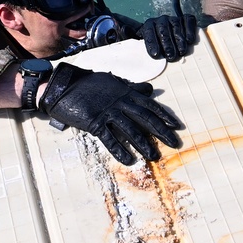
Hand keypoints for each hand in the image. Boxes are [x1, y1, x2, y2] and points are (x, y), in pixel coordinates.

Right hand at [39, 63, 182, 164]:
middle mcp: (121, 103)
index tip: (176, 125)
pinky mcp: (95, 123)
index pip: (150, 105)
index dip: (164, 115)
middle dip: (161, 132)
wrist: (65, 86)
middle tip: (174, 143)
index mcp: (127, 93)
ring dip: (144, 144)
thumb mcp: (115, 82)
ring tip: (154, 156)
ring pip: (131, 130)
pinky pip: (110, 139)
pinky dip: (120, 150)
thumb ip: (132, 88)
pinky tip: (130, 160)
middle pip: (146, 118)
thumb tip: (150, 90)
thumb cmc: (90, 84)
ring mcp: (108, 113)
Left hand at [136, 14, 197, 60]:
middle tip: (170, 57)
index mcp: (148, 25)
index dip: (152, 43)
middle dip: (167, 44)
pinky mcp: (185, 19)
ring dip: (179, 40)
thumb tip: (123, 29)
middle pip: (163, 30)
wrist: (164, 35)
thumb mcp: (138, 41)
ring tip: (181, 52)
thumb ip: (130, 36)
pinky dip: (189, 29)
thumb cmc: (152, 42)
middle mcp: (161, 20)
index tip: (154, 55)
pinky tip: (189, 40)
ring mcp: (174, 19)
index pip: (149, 32)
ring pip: (176, 26)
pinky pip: (188, 21)